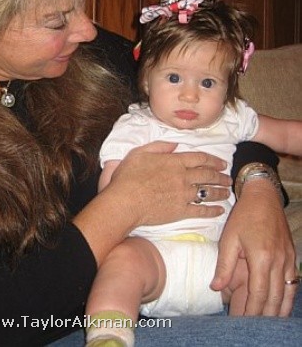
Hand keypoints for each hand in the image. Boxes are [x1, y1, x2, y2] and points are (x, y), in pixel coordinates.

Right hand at [75, 142, 230, 265]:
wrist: (125, 201)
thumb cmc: (128, 176)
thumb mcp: (140, 153)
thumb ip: (159, 146)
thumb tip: (175, 143)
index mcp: (174, 161)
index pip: (200, 158)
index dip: (213, 160)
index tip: (222, 163)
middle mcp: (183, 177)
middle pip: (208, 175)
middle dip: (220, 176)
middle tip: (228, 178)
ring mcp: (184, 195)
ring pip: (208, 192)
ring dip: (220, 191)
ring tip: (227, 192)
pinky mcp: (181, 211)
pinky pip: (202, 210)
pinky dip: (213, 210)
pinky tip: (220, 210)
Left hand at [211, 179, 297, 315]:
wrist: (264, 198)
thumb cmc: (244, 216)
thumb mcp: (229, 238)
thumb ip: (224, 264)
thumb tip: (216, 287)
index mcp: (261, 257)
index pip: (259, 293)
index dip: (252, 310)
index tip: (243, 320)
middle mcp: (278, 261)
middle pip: (275, 298)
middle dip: (264, 315)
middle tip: (253, 327)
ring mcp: (288, 260)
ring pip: (287, 294)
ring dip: (278, 310)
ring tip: (268, 322)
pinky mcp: (292, 257)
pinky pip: (292, 283)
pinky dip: (288, 298)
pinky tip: (282, 306)